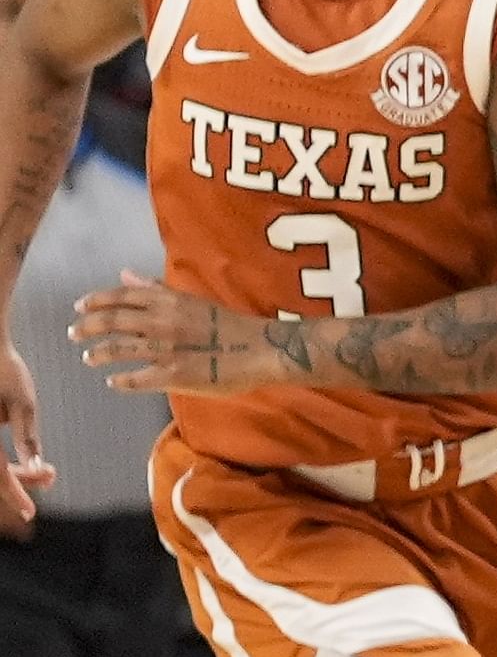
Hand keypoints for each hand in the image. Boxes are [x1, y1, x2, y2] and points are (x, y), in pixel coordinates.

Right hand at [0, 338, 51, 528]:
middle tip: (52, 476)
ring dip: (12, 473)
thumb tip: (38, 467)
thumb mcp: (22, 401)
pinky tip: (27, 461)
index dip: (14, 494)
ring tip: (46, 472)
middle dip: (20, 480)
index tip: (30, 513)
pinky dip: (3, 462)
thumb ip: (27, 436)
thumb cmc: (2, 366)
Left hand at [70, 273, 300, 394]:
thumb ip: (155, 289)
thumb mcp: (192, 300)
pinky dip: (121, 381)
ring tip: (89, 358)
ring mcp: (166, 350)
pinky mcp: (174, 376)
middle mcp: (161, 323)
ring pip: (118, 350)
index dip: (94, 302)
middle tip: (74, 334)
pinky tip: (113, 383)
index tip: (78, 308)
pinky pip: (137, 379)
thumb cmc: (229, 325)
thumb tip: (123, 273)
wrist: (262, 350)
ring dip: (98, 354)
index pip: (119, 297)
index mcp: (167, 302)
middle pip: (112, 322)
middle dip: (87, 328)